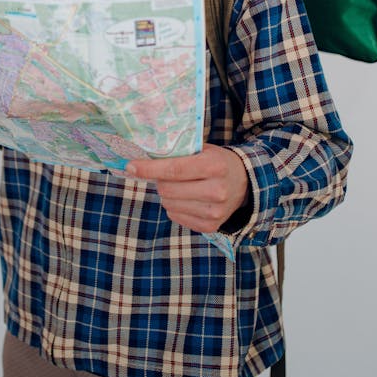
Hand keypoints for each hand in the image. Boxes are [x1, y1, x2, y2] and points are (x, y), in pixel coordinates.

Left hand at [125, 144, 250, 233]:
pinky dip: (175, 206)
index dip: (149, 169)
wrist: (245, 183)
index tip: (131, 166)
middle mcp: (216, 191)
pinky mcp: (211, 226)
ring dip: (167, 195)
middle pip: (167, 190)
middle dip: (159, 181)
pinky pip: (176, 216)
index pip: (174, 170)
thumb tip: (145, 157)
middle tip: (164, 175)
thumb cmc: (218, 162)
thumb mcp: (204, 149)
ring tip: (180, 186)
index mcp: (214, 166)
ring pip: (169, 204)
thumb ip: (180, 152)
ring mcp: (214, 212)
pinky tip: (187, 198)